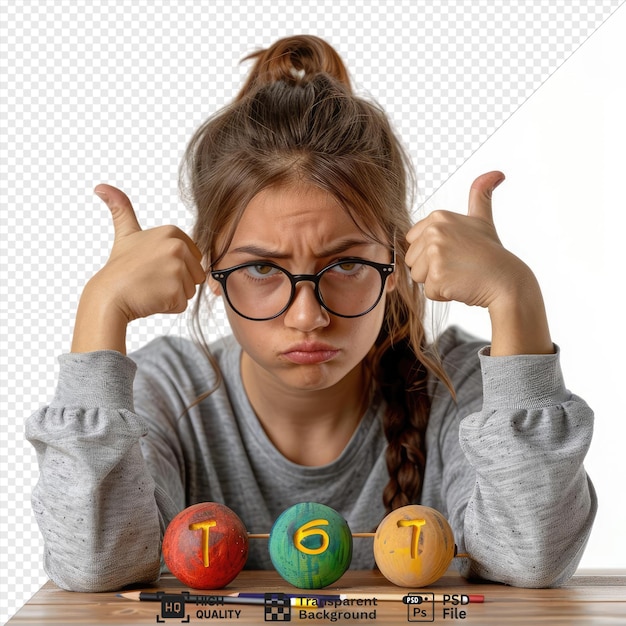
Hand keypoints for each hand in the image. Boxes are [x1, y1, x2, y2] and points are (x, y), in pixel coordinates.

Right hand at [71, 185, 205, 352]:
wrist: (108, 296)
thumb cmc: (120, 268)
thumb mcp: (125, 233)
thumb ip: (120, 208)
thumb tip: (101, 187)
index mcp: (172, 232)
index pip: (192, 257)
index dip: (173, 266)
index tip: (152, 264)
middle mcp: (178, 247)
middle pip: (195, 274)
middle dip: (176, 281)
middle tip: (151, 278)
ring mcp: (177, 269)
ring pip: (190, 289)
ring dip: (172, 294)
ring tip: (151, 288)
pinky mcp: (175, 291)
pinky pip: (182, 304)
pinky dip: (168, 306)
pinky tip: (151, 298)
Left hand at [405, 171, 552, 354]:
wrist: (506, 280)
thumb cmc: (491, 253)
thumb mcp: (482, 220)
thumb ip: (480, 195)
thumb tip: (496, 174)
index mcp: (438, 217)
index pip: (413, 242)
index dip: (432, 253)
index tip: (456, 251)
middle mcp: (434, 231)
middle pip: (412, 260)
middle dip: (432, 268)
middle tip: (459, 265)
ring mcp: (435, 252)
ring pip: (418, 276)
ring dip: (437, 282)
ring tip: (459, 274)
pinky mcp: (437, 275)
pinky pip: (428, 291)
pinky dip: (444, 294)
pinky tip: (461, 285)